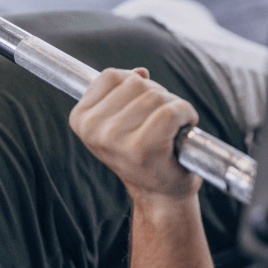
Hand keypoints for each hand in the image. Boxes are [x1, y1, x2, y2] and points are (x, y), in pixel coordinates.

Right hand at [69, 68, 200, 201]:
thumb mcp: (119, 120)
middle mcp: (93, 128)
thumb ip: (122, 92)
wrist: (158, 195)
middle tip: (158, 122)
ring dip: (172, 105)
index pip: (111, 76)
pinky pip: (172, 110)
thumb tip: (140, 73)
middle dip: (156, 95)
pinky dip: (186, 114)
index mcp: (80, 119)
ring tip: (169, 128)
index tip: (138, 110)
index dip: (134, 86)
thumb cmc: (142, 155)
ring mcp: (116, 138)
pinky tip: (183, 129)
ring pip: (156, 95)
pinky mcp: (144, 147)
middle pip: (137, 83)